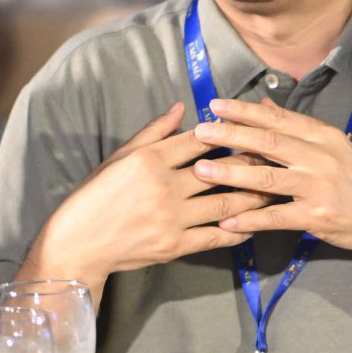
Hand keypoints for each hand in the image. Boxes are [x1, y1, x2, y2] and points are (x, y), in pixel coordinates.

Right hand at [26, 106, 271, 284]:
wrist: (78, 243)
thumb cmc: (96, 196)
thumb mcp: (119, 157)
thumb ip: (153, 132)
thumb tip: (181, 107)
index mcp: (150, 158)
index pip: (199, 139)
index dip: (227, 133)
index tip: (249, 129)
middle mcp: (164, 185)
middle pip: (219, 169)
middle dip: (250, 163)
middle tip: (273, 158)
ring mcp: (171, 217)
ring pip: (224, 202)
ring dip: (252, 196)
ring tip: (271, 190)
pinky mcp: (174, 245)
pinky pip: (215, 236)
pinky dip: (237, 231)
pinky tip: (252, 225)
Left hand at [191, 96, 351, 262]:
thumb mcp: (331, 145)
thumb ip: (295, 126)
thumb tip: (264, 104)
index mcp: (322, 135)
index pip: (278, 119)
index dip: (245, 111)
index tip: (216, 105)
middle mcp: (320, 157)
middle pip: (269, 142)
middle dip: (231, 136)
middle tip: (200, 132)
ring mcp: (318, 187)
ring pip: (268, 177)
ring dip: (232, 174)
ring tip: (202, 170)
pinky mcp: (316, 216)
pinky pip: (276, 217)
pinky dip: (249, 219)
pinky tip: (226, 221)